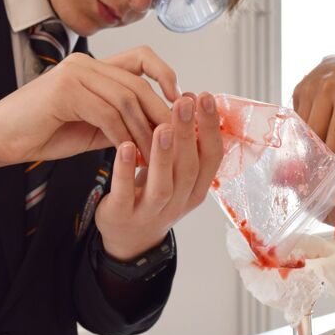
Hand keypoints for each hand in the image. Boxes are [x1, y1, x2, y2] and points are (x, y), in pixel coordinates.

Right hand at [0, 46, 179, 177]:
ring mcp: (74, 74)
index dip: (166, 74)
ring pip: (126, 98)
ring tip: (155, 154)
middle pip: (138, 83)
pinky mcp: (63, 91)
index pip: (142, 57)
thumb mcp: (94, 126)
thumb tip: (162, 129)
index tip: (181, 102)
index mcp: (94, 67)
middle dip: (161, 114)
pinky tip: (129, 153)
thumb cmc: (45, 132)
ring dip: (144, 130)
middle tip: (176, 140)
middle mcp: (85, 63)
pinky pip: (106, 113)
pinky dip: (122, 135)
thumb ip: (122, 120)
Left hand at [95, 93, 223, 260]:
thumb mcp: (174, 171)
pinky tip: (124, 147)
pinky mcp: (123, 215)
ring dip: (164, 155)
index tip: (206, 97)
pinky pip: (125, 192)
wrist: (129, 237)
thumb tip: (190, 97)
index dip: (211, 128)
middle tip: (186, 102)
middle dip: (189, 134)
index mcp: (196, 188)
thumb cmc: (153, 193)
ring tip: (163, 126)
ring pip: (163, 184)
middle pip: (189, 168)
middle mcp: (179, 202)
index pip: (211, 157)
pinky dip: (125, 170)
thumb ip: (183, 142)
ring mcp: (151, 211)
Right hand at [291, 56, 334, 151]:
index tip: (330, 160)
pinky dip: (304, 124)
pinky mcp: (297, 90)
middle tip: (322, 154)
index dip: (332, 150)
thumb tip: (327, 148)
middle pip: (315, 131)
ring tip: (318, 138)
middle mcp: (325, 89)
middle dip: (319, 145)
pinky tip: (314, 120)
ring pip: (303, 126)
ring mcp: (309, 88)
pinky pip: (297, 117)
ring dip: (310, 136)